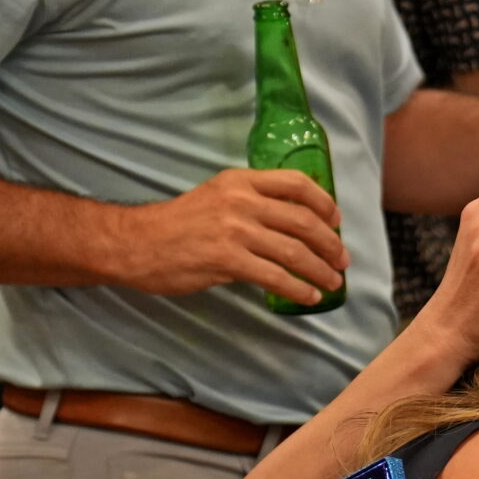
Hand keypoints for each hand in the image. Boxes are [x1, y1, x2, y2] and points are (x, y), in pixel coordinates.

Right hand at [104, 169, 345, 298]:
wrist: (137, 243)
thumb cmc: (177, 224)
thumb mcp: (216, 197)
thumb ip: (251, 204)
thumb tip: (291, 226)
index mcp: (240, 181)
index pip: (296, 184)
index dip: (324, 203)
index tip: (337, 221)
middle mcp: (241, 201)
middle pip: (303, 220)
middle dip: (330, 244)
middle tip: (341, 260)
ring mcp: (235, 230)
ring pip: (294, 251)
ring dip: (320, 269)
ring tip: (332, 282)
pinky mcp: (227, 260)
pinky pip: (275, 277)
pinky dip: (298, 289)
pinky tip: (308, 297)